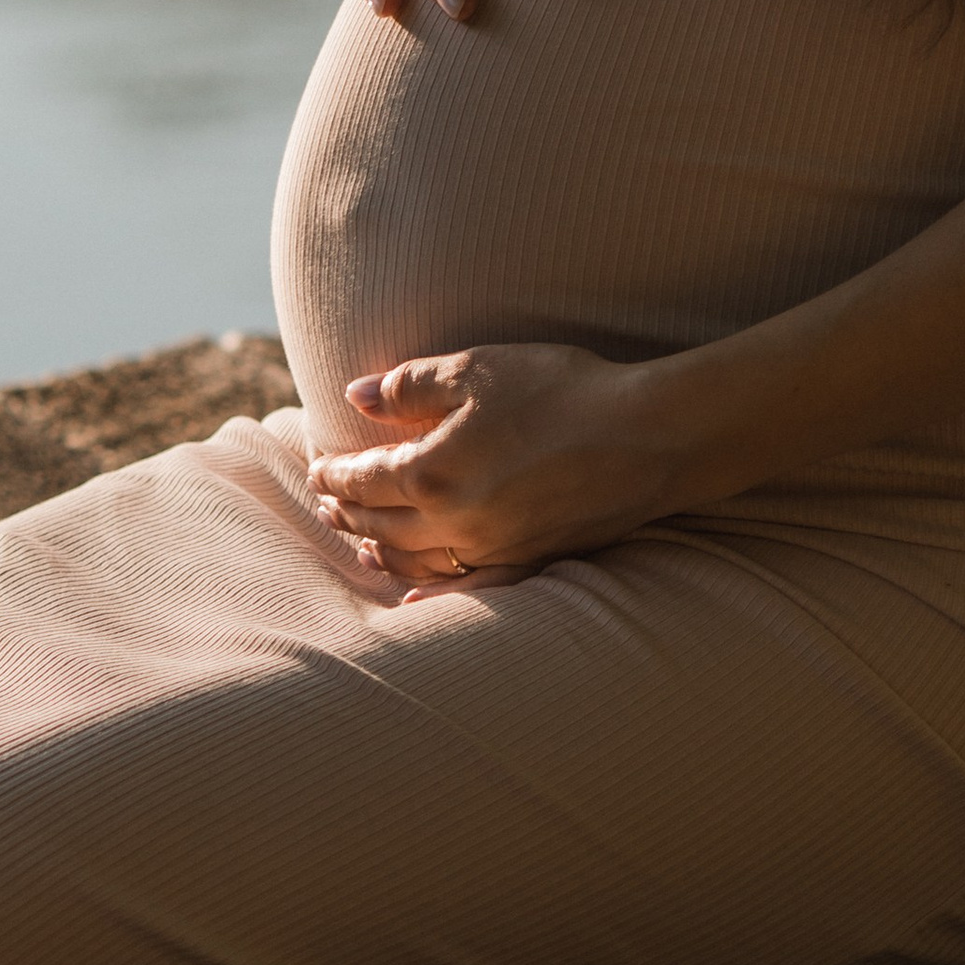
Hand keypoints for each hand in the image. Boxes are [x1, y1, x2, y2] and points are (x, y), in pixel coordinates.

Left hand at [305, 342, 697, 592]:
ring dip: (380, 551)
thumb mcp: (478, 368)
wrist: (646, 436)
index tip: (318, 467)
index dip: (335, 473)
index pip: (364, 479)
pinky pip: (466, 588)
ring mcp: (491, 549)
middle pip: (382, 524)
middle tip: (327, 504)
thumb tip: (356, 395)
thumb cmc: (560, 390)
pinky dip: (432, 594)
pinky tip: (417, 596)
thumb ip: (410, 385)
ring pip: (416, 561)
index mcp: (431, 471)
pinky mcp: (528, 561)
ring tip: (361, 542)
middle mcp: (453, 522)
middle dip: (348, 512)